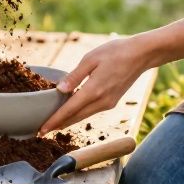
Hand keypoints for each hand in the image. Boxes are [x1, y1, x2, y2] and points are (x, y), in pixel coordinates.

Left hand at [38, 35, 153, 135]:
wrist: (141, 55)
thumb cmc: (115, 52)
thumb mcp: (90, 59)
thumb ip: (74, 76)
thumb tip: (59, 90)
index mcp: (94, 90)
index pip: (69, 110)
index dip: (54, 121)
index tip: (42, 129)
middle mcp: (102, 101)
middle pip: (75, 118)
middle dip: (58, 125)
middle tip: (42, 131)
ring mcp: (108, 103)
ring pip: (84, 116)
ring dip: (69, 121)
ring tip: (53, 124)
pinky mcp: (112, 102)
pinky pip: (92, 111)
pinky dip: (79, 114)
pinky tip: (72, 112)